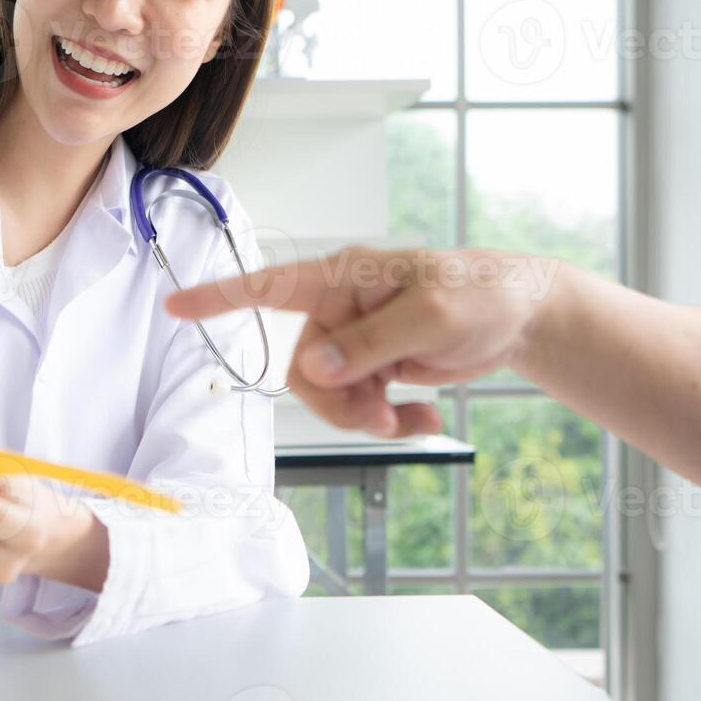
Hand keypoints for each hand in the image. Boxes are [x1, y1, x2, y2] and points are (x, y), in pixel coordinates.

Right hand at [165, 246, 550, 437]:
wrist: (524, 316)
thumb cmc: (481, 292)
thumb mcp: (430, 314)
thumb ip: (370, 342)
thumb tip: (314, 368)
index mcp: (343, 279)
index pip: (269, 286)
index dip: (219, 298)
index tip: (176, 307)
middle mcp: (342, 309)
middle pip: (304, 369)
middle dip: (338, 403)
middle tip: (380, 418)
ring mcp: (360, 341)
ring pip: (331, 395)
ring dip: (366, 418)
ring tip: (409, 421)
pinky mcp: (380, 368)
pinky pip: (362, 405)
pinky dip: (392, 421)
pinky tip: (425, 419)